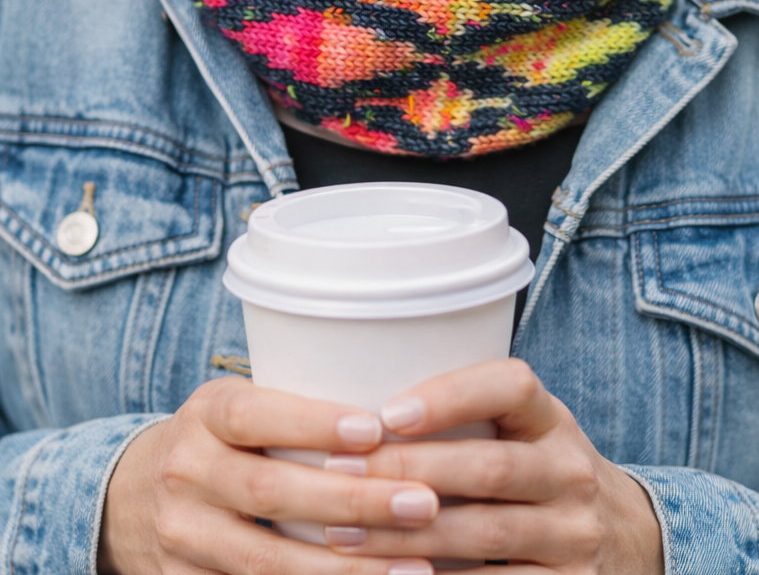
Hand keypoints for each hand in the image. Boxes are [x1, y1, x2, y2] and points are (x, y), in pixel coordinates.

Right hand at [97, 376, 440, 574]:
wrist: (130, 495)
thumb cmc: (220, 439)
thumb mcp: (240, 405)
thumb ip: (295, 409)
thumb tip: (400, 413)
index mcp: (206, 415)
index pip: (256, 415)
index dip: (314, 423)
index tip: (375, 430)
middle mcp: (185, 472)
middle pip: (270, 491)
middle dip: (353, 501)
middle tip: (423, 503)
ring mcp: (181, 536)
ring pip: (264, 560)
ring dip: (345, 571)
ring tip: (415, 568)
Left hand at [322, 360, 663, 573]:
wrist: (629, 539)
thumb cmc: (540, 473)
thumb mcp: (525, 432)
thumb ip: (470, 418)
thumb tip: (362, 411)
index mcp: (552, 419)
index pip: (511, 386)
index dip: (450, 397)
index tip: (388, 413)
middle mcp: (571, 470)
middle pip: (489, 466)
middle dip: (407, 471)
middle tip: (341, 472)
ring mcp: (576, 534)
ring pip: (485, 534)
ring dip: (407, 537)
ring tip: (345, 534)